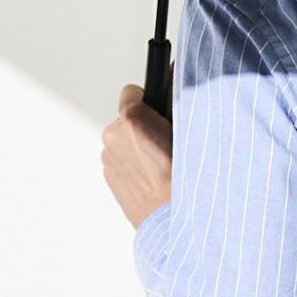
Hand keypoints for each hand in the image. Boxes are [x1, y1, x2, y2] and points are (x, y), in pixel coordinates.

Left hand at [102, 78, 173, 229]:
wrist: (172, 221)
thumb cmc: (182, 181)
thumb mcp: (187, 131)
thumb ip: (176, 99)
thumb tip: (172, 75)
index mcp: (131, 121)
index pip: (132, 91)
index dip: (149, 100)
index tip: (160, 110)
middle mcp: (113, 138)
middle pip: (128, 117)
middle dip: (145, 125)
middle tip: (167, 142)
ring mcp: (109, 160)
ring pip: (124, 140)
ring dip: (139, 146)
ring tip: (162, 163)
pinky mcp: (109, 178)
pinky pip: (121, 160)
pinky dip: (134, 163)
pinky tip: (153, 176)